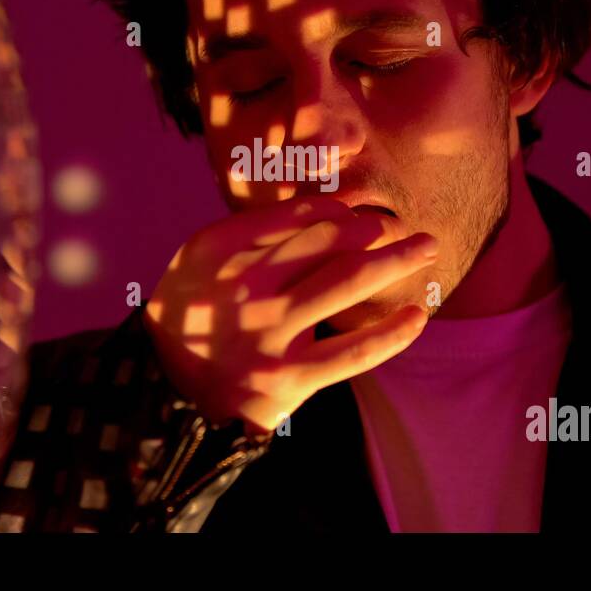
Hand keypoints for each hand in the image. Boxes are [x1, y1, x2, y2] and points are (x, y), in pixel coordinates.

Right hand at [142, 196, 437, 434]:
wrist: (163, 380)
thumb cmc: (198, 304)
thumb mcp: (206, 253)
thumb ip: (262, 227)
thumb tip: (340, 209)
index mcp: (221, 247)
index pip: (299, 215)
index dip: (342, 211)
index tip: (362, 218)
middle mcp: (243, 288)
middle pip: (330, 241)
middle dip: (379, 229)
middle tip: (409, 227)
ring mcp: (267, 335)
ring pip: (348, 284)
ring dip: (397, 261)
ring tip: (427, 249)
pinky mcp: (287, 380)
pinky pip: (352, 352)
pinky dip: (392, 334)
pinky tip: (417, 317)